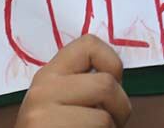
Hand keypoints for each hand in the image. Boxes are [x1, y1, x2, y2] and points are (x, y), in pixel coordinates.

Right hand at [16, 35, 131, 127]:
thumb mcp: (60, 103)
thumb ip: (82, 87)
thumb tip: (116, 80)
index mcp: (48, 75)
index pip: (89, 44)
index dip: (112, 63)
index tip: (111, 84)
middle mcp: (43, 89)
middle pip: (107, 84)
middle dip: (121, 108)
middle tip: (110, 124)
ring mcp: (43, 116)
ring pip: (104, 118)